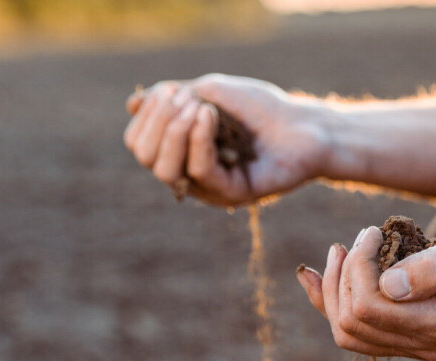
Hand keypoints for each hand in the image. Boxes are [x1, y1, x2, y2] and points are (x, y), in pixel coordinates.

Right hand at [124, 74, 329, 205]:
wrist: (304, 125)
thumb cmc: (260, 108)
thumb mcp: (210, 92)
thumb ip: (173, 98)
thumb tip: (131, 105)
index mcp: (179, 151)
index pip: (138, 142)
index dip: (147, 115)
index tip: (172, 91)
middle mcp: (189, 173)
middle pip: (145, 157)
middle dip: (157, 121)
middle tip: (185, 99)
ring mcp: (209, 187)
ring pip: (165, 169)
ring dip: (174, 131)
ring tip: (200, 108)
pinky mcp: (231, 194)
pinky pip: (200, 170)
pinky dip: (200, 138)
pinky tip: (210, 115)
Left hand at [296, 210, 435, 360]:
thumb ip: (434, 267)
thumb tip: (388, 286)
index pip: (371, 307)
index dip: (358, 267)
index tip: (373, 232)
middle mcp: (428, 344)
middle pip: (353, 323)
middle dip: (344, 276)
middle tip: (360, 238)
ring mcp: (417, 344)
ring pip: (348, 332)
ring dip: (333, 290)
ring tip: (340, 252)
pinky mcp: (408, 334)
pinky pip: (355, 331)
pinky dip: (328, 303)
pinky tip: (311, 277)